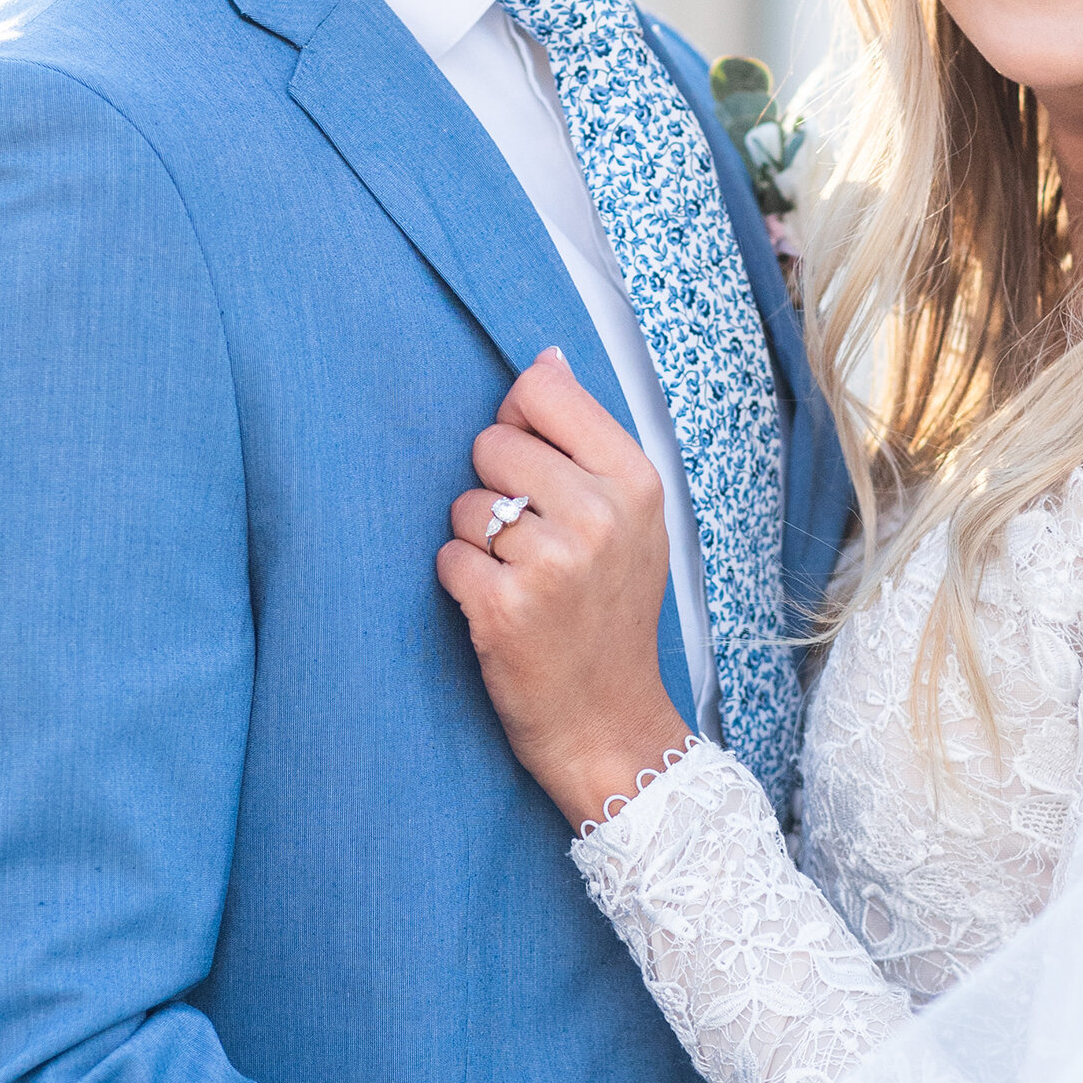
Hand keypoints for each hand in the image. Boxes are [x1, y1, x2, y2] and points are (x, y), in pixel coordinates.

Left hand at [438, 351, 688, 830]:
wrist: (610, 726)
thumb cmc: (611, 617)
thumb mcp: (630, 522)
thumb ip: (586, 440)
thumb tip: (546, 356)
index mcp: (635, 481)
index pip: (541, 390)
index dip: (519, 424)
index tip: (536, 470)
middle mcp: (599, 515)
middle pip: (492, 443)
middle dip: (494, 488)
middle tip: (530, 544)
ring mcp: (553, 562)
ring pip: (465, 504)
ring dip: (477, 543)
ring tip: (521, 582)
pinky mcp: (504, 608)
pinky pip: (447, 557)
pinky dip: (461, 584)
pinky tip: (499, 613)